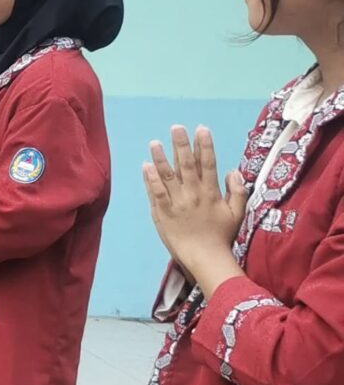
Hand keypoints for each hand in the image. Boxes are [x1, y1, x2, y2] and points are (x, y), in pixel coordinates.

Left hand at [146, 125, 244, 287]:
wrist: (205, 257)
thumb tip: (233, 170)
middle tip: (176, 127)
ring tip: (155, 142)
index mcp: (211, 192)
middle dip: (182, 144)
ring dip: (161, 158)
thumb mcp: (237, 213)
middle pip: (186, 165)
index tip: (201, 129)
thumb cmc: (222, 236)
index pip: (208, 163)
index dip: (205, 145)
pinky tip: (145, 166)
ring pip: (168, 176)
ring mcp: (177, 203)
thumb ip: (238, 191)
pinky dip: (150, 179)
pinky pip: (155, 193)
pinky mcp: (163, 213)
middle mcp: (193, 194)